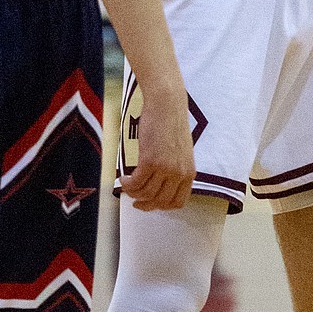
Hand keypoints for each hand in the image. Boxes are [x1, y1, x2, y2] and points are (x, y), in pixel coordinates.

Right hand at [120, 87, 195, 211]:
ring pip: (146, 194)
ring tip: (127, 186)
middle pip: (160, 201)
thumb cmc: (171, 123)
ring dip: (133, 193)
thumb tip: (159, 182)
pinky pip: (136, 183)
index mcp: (189, 173)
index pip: (177, 202)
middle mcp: (179, 173)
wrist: (167, 104)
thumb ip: (175, 168)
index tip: (151, 203)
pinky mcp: (150, 161)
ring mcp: (165, 168)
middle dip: (145, 205)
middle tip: (135, 202)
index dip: (162, 206)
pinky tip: (123, 179)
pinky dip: (128, 184)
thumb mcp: (180, 151)